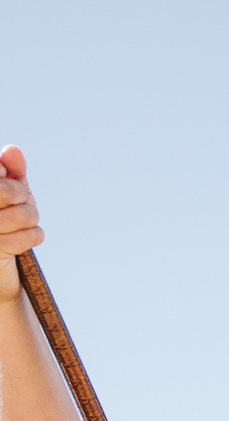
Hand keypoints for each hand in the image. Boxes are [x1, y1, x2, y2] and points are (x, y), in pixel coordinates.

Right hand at [0, 148, 42, 299]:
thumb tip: (13, 150)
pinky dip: (34, 236)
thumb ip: (12, 169)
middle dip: (21, 194)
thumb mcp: (11, 192)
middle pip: (3, 191)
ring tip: (27, 221)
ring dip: (31, 217)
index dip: (8, 178)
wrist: (0, 269)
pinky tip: (32, 236)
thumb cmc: (5, 221)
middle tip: (25, 202)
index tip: (9, 179)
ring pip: (19, 214)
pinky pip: (23, 239)